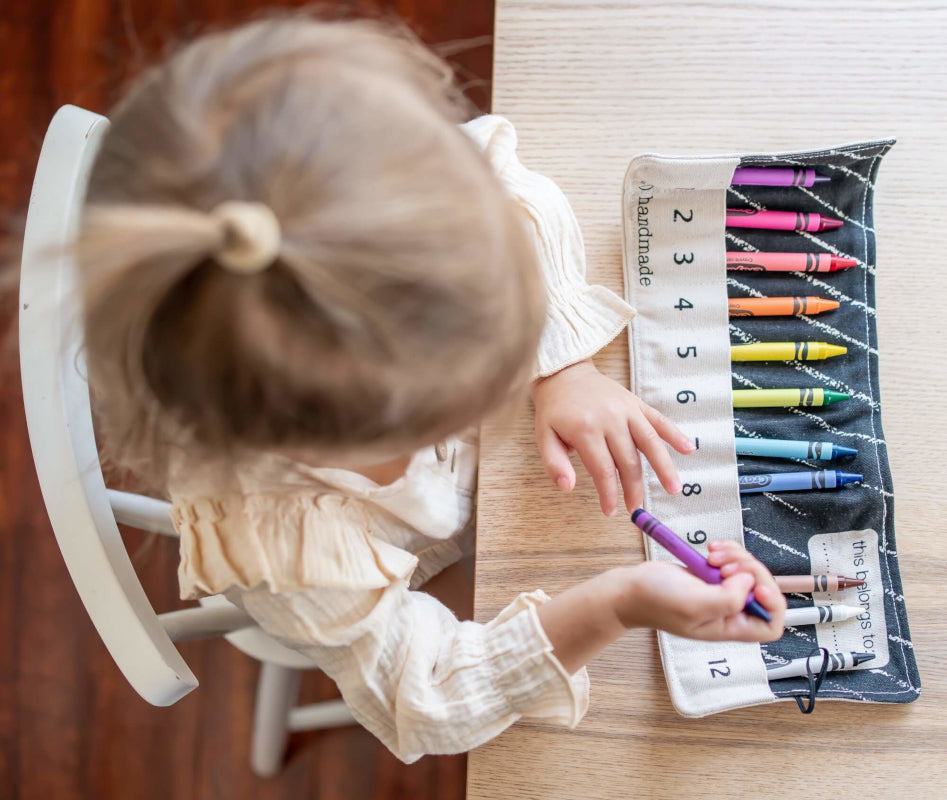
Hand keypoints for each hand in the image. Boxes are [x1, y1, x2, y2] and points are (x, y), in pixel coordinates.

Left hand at [531, 359, 695, 515]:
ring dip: (664, 467)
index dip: (608, 494)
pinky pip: (659, 419)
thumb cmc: (554, 410)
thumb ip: (554, 463)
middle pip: (628, 461)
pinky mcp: (636, 403)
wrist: (564, 373)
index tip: (611, 512)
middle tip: (636, 508)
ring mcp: (626, 409)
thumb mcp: (543, 436)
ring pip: (650, 442)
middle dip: (633, 488)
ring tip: (674, 489)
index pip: (602, 470)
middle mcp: (610, 419)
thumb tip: (567, 487)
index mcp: (585, 429)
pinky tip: (689, 449)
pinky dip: (675, 434)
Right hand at [612, 547, 785, 641]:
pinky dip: (726, 551)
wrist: (630, 587)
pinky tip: (711, 550)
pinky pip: (732, 560)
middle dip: (749, 571)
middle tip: (725, 565)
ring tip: (713, 555)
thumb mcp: (694, 604)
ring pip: (748, 572)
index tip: (754, 584)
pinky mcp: (710, 576)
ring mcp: (720, 592)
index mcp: (729, 627)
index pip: (771, 624)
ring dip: (736, 557)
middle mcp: (728, 612)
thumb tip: (750, 583)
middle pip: (762, 590)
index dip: (772, 603)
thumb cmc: (655, 600)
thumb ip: (728, 599)